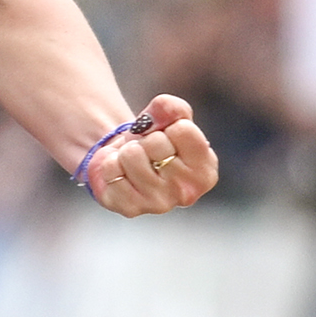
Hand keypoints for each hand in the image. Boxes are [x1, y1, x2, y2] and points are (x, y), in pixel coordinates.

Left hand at [87, 94, 219, 215]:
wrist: (123, 160)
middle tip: (147, 151)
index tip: (166, 136)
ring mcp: (159, 204)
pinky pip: (111, 171)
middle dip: (146, 139)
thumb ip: (172, 108)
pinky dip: (110, 165)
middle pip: (156, 143)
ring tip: (133, 161)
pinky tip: (120, 173)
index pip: (182, 130)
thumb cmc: (153, 140)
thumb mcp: (169, 118)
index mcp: (205, 171)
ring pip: (132, 156)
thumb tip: (160, 111)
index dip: (167, 126)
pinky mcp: (129, 208)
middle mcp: (187, 192)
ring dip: (126, 151)